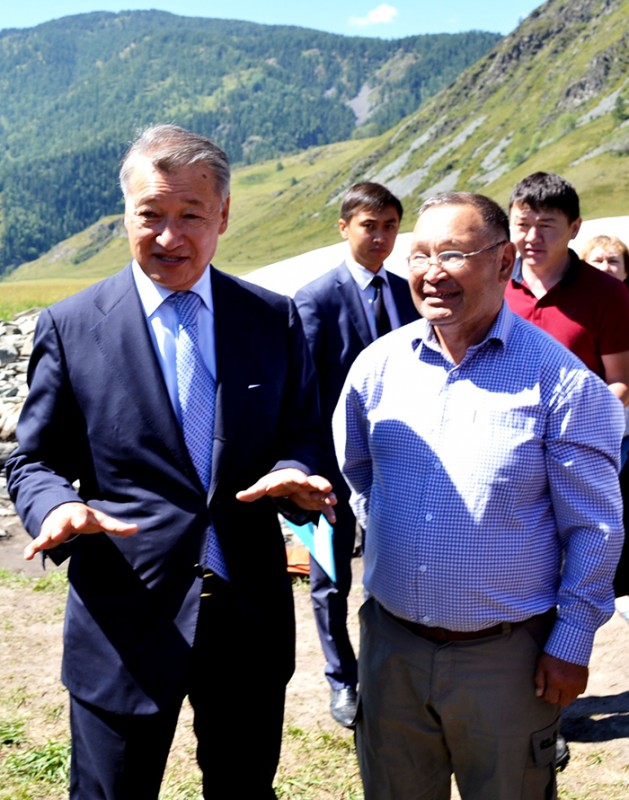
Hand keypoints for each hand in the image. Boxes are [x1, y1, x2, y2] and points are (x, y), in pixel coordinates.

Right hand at [24, 502, 138, 560]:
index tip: (81, 524)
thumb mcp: (101, 521)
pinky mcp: (45, 535)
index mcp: (81, 516)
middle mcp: (66, 520)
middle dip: (60, 527)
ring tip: (45, 543)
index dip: (82, 520)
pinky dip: (32, 548)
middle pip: (63, 523)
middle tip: (59, 534)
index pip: (83, 517)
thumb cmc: (87, 518)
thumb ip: (117, 527)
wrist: (65, 509)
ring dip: (46, 537)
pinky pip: (37, 542)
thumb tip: (137, 529)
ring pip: (49, 531)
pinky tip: (28, 556)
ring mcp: (55, 527)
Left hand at [236, 468, 336, 522]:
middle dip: (320, 484)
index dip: (300, 478)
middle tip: (328, 487)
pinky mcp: (315, 501)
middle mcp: (304, 483)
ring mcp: (311, 492)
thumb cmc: (274, 482)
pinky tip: (333, 520)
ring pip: (321, 494)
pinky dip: (328, 512)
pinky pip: (323, 507)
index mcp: (291, 477)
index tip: (304, 480)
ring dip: (328, 497)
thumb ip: (253, 492)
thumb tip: (238, 496)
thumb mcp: (263, 485)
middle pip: (314, 481)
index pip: (296, 476)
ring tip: (334, 501)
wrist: (285, 482)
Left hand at [534, 652, 588, 706]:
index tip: (545, 691)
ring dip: (565, 695)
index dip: (546, 696)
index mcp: (555, 681)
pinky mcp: (584, 681)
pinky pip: (579, 692)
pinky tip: (569, 682)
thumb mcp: (542, 665)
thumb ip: (539, 680)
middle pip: (562, 703)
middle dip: (556, 698)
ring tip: (561, 685)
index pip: (551, 699)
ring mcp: (577, 684)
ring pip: (571, 699)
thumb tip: (539, 694)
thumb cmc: (552, 654)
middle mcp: (568, 685)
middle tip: (553, 690)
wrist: (569, 645)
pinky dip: (574, 690)